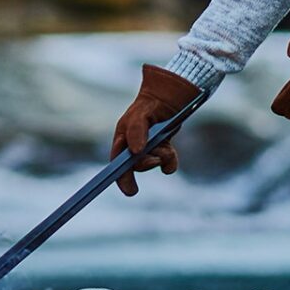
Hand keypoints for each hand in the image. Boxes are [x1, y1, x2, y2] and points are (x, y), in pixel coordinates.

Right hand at [111, 65, 200, 195]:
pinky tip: (171, 151)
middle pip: (136, 166)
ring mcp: (149, 150)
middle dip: (146, 164)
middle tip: (155, 160)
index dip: (121, 179)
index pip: (117, 164)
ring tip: (166, 146)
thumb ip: (136, 131)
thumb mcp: (140, 114)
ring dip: (161, 158)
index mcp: (122, 140)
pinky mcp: (163, 150)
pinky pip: (167, 164)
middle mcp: (133, 147)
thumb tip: (135, 152)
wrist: (168, 98)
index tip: (130, 190)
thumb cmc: (149, 105)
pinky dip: (171, 161)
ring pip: (154, 164)